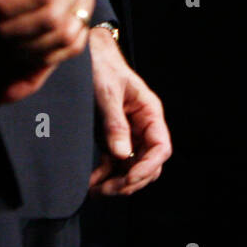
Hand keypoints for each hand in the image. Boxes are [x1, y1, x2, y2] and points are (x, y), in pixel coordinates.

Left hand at [87, 27, 172, 194]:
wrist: (85, 55)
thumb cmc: (101, 67)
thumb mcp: (107, 94)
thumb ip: (115, 123)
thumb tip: (122, 154)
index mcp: (149, 113)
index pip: (161, 147)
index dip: (148, 166)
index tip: (128, 178)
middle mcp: (142, 126)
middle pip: (148, 164)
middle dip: (131, 181)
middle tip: (108, 190)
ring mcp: (127, 134)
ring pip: (131, 168)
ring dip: (117, 183)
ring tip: (95, 190)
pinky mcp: (111, 138)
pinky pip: (114, 164)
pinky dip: (104, 176)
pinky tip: (90, 182)